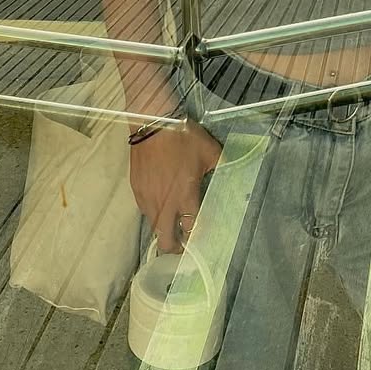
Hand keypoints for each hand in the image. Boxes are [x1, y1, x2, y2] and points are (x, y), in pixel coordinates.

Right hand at [129, 120, 221, 253]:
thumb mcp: (210, 150)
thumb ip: (222, 166)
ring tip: (172, 220)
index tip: (201, 238)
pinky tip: (161, 200)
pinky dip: (154, 211)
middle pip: (167, 242)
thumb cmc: (183, 137)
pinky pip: (145, 210)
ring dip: (164, 228)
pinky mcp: (137, 190)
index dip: (197, 238)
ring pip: (154, 227)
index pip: (191, 230)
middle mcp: (165, 204)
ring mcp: (148, 199)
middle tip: (183, 242)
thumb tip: (233, 172)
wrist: (153, 122)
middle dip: (176, 247)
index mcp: (185, 196)